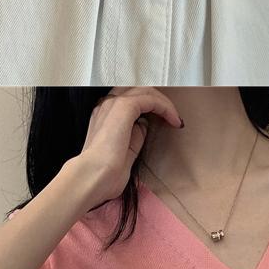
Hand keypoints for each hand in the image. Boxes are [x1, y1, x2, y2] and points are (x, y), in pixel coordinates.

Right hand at [76, 87, 183, 208]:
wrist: (92, 177)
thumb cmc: (104, 174)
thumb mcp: (126, 152)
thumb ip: (135, 136)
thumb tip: (143, 125)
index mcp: (104, 116)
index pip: (130, 100)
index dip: (150, 107)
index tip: (165, 122)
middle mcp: (106, 106)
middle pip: (138, 90)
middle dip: (158, 101)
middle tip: (172, 117)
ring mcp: (113, 104)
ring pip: (145, 90)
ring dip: (164, 103)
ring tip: (175, 119)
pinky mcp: (123, 107)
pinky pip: (150, 98)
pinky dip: (165, 107)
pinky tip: (174, 120)